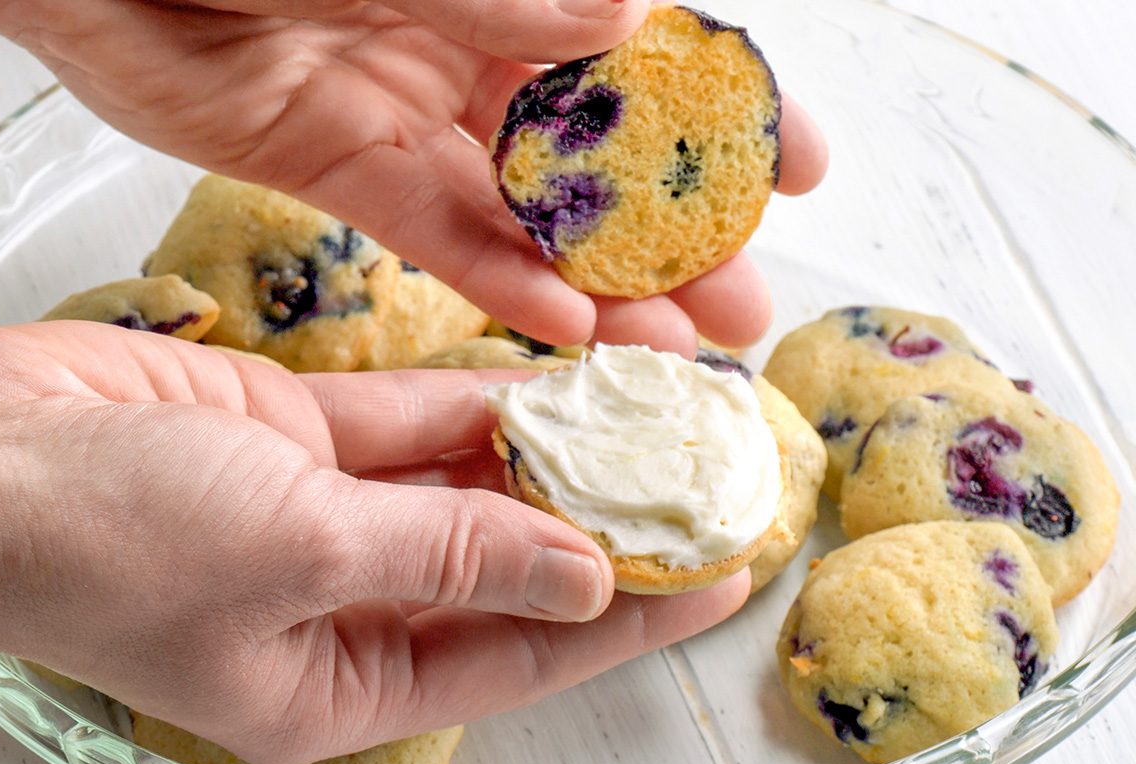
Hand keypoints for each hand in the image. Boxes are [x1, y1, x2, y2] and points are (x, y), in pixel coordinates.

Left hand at [0, 0, 826, 354]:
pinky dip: (498, 281)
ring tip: (672, 349)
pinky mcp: (347, 170)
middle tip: (746, 305)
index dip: (725, 116)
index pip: (644, 57)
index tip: (799, 167)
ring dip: (600, 286)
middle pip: (598, 159)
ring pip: (527, 216)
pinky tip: (561, 330)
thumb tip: (626, 24)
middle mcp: (473, 51)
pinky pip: (438, 235)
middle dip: (676, 235)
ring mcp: (412, 116)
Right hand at [0, 322, 750, 763]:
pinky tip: (556, 383)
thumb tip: (580, 577)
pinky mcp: (302, 439)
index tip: (714, 579)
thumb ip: (449, 560)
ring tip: (648, 422)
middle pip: (507, 567)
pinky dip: (481, 403)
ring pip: (467, 485)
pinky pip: (415, 421)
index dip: (626, 617)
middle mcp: (345, 603)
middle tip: (696, 483)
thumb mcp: (300, 559)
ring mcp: (326, 515)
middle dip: (600, 525)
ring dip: (550, 455)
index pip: (521, 653)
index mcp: (339, 682)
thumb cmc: (103, 543)